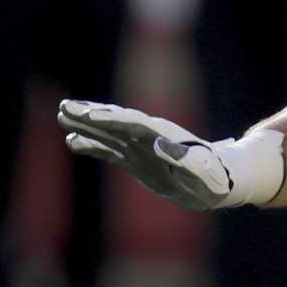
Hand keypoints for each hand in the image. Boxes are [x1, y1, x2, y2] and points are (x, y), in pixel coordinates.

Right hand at [57, 100, 283, 210]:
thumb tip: (160, 144)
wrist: (225, 179)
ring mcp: (142, 147)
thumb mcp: (206, 174)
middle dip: (92, 114)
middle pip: (117, 121)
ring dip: (87, 124)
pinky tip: (72, 140)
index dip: (111, 119)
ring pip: (110, 132)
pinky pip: (111, 149)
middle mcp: (150, 136)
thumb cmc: (218, 178)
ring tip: (62, 114)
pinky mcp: (138, 159)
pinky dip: (92, 145)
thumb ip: (186, 161)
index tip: (89, 114)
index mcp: (165, 137)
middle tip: (65, 107)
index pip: (134, 124)